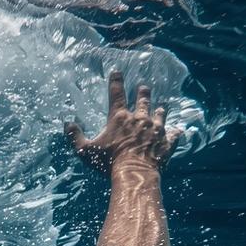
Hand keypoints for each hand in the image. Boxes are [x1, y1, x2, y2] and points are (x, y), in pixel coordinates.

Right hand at [65, 70, 181, 175]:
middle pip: (143, 100)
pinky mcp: (167, 141)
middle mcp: (139, 119)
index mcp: (120, 118)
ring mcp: (155, 129)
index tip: (117, 71)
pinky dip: (175, 132)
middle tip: (144, 87)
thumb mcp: (86, 151)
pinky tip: (178, 130)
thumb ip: (75, 137)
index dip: (116, 80)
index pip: (117, 93)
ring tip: (162, 107)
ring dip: (160, 110)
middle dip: (143, 92)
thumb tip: (67, 124)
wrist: (135, 174)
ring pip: (160, 113)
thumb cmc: (109, 163)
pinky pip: (174, 134)